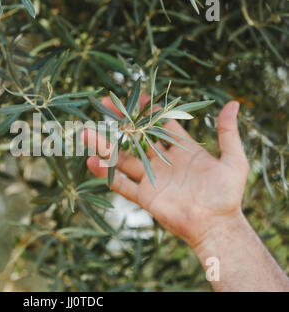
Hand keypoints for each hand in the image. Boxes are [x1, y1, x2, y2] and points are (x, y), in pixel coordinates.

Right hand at [82, 94, 248, 248]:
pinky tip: (92, 162)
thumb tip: (234, 103)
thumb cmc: (227, 194)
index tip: (134, 96)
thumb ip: (228, 132)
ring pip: (123, 158)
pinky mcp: (144, 196)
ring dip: (104, 146)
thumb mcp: (233, 160)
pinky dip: (106, 174)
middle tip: (104, 106)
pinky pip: (121, 183)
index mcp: (182, 149)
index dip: (149, 109)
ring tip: (86, 133)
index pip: (161, 123)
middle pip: (136, 137)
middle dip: (120, 121)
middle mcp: (163, 160)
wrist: (216, 225)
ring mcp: (151, 178)